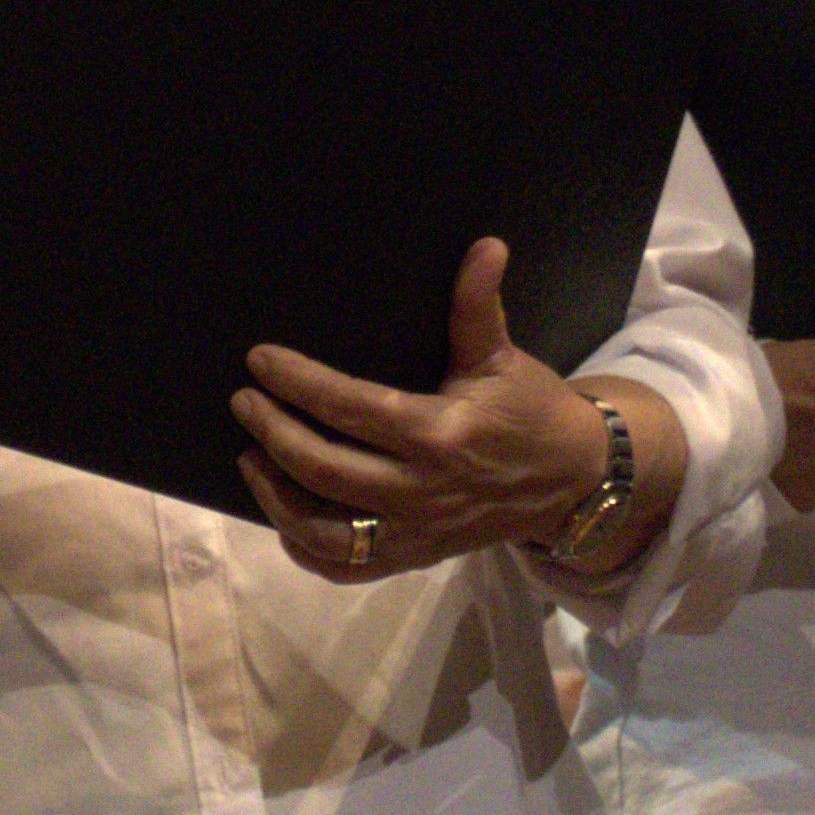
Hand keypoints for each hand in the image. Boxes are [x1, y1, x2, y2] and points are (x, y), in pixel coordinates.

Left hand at [237, 238, 616, 580]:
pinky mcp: (413, 558)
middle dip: (274, 435)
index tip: (260, 360)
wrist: (570, 482)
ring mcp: (416, 533)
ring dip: (278, 498)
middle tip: (244, 402)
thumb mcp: (503, 357)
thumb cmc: (530, 411)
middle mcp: (422, 491)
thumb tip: (485, 245)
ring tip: (250, 459)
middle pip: (326, 472)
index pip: (353, 409)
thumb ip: (478, 306)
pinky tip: (284, 515)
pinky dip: (305, 549)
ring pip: (327, 533)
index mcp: (440, 434)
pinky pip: (346, 569)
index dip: (300, 384)